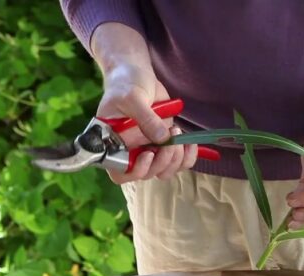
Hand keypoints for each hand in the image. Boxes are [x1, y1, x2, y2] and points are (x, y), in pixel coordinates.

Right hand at [91, 23, 196, 183]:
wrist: (137, 75)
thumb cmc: (126, 84)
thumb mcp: (133, 98)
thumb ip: (146, 118)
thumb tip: (162, 138)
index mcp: (113, 144)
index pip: (120, 173)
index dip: (136, 171)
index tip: (148, 154)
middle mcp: (130, 152)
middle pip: (147, 174)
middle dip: (163, 160)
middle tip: (171, 136)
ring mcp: (148, 149)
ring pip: (165, 171)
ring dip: (176, 158)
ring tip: (177, 132)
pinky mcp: (165, 145)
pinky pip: (178, 162)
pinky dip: (188, 156)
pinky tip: (190, 143)